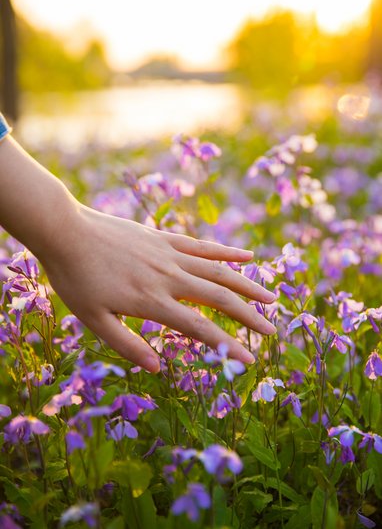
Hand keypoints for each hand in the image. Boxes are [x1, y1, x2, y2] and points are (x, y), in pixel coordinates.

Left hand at [40, 205, 275, 372]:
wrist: (65, 230)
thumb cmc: (75, 278)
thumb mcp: (93, 320)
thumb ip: (127, 345)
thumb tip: (158, 367)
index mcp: (153, 302)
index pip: (202, 329)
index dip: (230, 346)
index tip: (251, 360)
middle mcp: (169, 277)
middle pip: (220, 299)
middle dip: (250, 316)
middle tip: (273, 330)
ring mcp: (169, 254)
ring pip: (219, 270)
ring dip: (248, 285)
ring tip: (271, 297)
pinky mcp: (164, 237)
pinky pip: (202, 245)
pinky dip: (227, 251)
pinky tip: (248, 254)